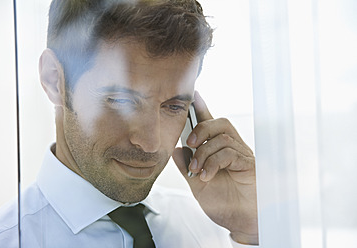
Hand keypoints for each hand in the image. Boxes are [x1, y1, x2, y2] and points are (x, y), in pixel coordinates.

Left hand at [172, 91, 258, 244]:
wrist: (240, 222)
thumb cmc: (223, 203)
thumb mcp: (197, 185)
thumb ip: (187, 167)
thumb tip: (176, 149)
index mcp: (217, 151)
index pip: (210, 125)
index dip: (203, 108)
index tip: (195, 95)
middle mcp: (232, 149)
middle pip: (220, 123)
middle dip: (202, 129)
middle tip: (191, 143)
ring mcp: (242, 155)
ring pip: (222, 138)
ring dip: (204, 153)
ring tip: (197, 171)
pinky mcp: (249, 164)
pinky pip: (230, 153)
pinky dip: (214, 163)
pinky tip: (208, 176)